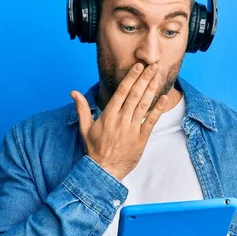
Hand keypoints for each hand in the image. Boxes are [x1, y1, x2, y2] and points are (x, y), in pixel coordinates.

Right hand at [70, 63, 167, 180]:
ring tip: (158, 76)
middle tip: (154, 65)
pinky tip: (164, 97)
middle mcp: (121, 120)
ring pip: (144, 105)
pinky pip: (151, 121)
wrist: (104, 170)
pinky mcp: (141, 139)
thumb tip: (73, 92)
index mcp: (108, 115)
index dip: (131, 77)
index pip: (122, 92)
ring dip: (152, 89)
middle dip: (145, 78)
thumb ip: (81, 108)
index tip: (138, 66)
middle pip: (135, 94)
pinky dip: (158, 109)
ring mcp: (132, 129)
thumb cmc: (94, 149)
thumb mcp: (85, 128)